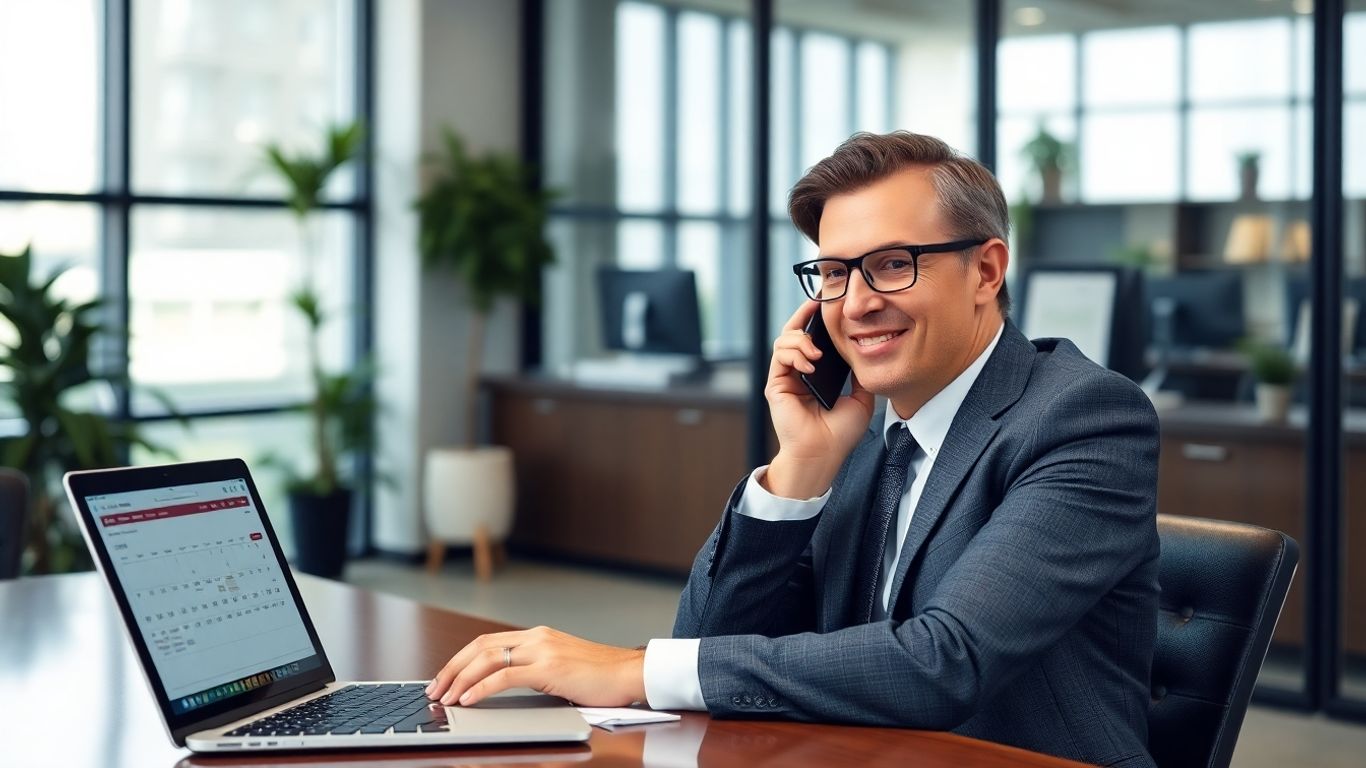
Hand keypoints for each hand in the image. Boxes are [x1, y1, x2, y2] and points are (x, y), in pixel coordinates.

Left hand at [426, 626, 645, 706]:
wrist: (631, 673)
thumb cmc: (602, 677)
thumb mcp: (562, 667)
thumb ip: (535, 669)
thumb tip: (504, 685)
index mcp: (538, 636)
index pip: (488, 642)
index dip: (461, 659)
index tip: (445, 678)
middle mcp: (536, 637)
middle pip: (480, 646)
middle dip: (451, 668)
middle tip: (434, 688)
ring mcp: (542, 650)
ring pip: (487, 658)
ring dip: (459, 679)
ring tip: (445, 697)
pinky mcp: (549, 667)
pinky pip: (504, 676)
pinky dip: (481, 687)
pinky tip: (468, 700)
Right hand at [763, 301, 874, 497]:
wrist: (824, 454)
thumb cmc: (840, 433)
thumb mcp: (861, 397)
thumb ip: (859, 374)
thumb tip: (868, 352)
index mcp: (817, 374)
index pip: (814, 339)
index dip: (819, 320)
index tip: (831, 304)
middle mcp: (799, 372)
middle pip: (795, 332)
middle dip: (804, 314)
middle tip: (817, 302)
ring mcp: (786, 378)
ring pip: (784, 340)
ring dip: (801, 339)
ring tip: (817, 353)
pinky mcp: (776, 385)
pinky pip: (780, 357)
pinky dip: (794, 353)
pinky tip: (810, 363)